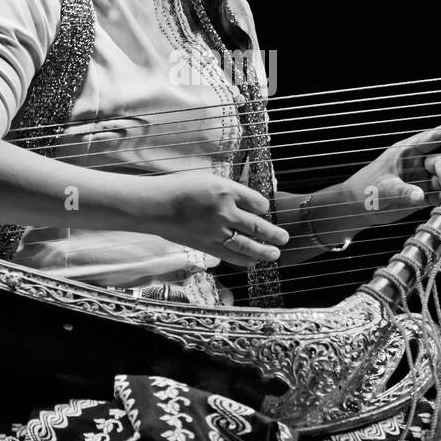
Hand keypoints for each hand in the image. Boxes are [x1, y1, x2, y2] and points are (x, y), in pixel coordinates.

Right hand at [145, 170, 288, 266]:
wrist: (156, 206)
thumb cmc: (180, 188)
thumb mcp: (209, 179)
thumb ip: (230, 190)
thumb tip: (249, 201)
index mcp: (226, 191)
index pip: (257, 202)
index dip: (264, 207)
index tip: (264, 210)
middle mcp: (225, 212)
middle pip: (257, 226)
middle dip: (273, 234)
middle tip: (285, 238)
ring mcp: (216, 231)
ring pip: (247, 245)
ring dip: (264, 251)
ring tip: (276, 254)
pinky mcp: (207, 245)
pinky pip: (230, 255)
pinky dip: (244, 259)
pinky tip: (253, 262)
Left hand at [340, 115, 440, 230]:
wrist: (357, 207)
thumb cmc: (365, 190)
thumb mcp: (382, 189)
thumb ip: (402, 192)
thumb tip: (421, 196)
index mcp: (405, 152)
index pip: (430, 138)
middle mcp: (416, 163)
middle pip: (439, 163)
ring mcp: (420, 179)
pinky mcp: (422, 195)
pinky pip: (439, 195)